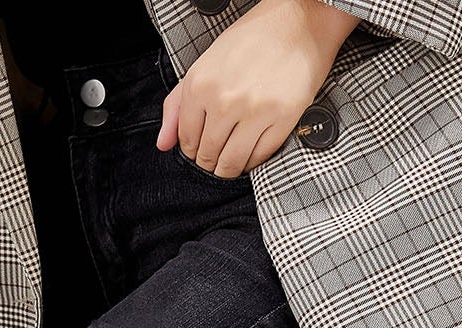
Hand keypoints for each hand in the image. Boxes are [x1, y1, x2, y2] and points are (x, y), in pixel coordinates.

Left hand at [157, 0, 356, 177]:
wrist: (297, 24)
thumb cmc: (251, 42)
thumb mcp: (204, 65)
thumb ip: (177, 105)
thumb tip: (163, 143)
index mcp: (200, 85)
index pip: (187, 140)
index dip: (192, 150)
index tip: (200, 149)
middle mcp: (225, 100)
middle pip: (208, 155)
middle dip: (209, 162)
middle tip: (215, 158)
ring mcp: (254, 112)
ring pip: (232, 163)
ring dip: (228, 168)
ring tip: (231, 160)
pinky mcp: (281, 120)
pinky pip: (259, 158)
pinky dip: (251, 162)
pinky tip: (250, 151)